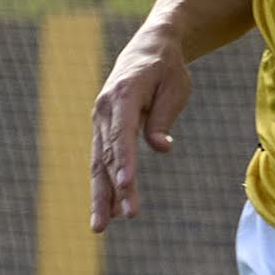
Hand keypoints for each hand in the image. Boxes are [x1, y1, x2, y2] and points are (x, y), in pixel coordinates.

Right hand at [90, 38, 194, 230]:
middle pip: (108, 155)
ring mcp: (100, 120)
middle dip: (114, 188)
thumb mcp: (175, 87)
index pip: (122, 135)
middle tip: (125, 217)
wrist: (150, 48)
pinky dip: (103, 185)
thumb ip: (163, 117)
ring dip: (101, 195)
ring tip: (100, 227)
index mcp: (123, 95)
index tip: (128, 186)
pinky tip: (106, 211)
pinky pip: (101, 161)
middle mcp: (104, 110)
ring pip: (99, 163)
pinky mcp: (103, 130)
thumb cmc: (167, 68)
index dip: (124, 162)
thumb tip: (161, 146)